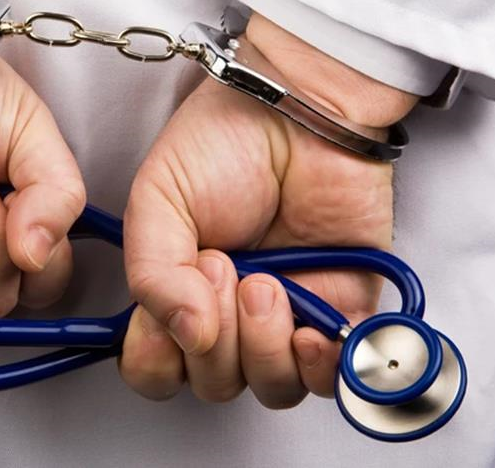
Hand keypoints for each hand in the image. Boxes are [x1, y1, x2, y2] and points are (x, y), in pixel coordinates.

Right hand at [119, 13, 417, 404]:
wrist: (301, 106)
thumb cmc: (224, 141)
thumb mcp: (157, 199)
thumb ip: (152, 273)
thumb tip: (187, 336)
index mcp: (177, 293)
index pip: (156, 368)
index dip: (158, 358)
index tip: (166, 313)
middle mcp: (227, 315)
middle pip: (212, 383)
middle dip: (214, 342)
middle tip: (221, 269)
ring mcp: (285, 317)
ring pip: (270, 387)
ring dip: (263, 347)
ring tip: (266, 284)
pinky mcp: (341, 310)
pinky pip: (334, 375)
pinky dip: (322, 366)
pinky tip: (312, 332)